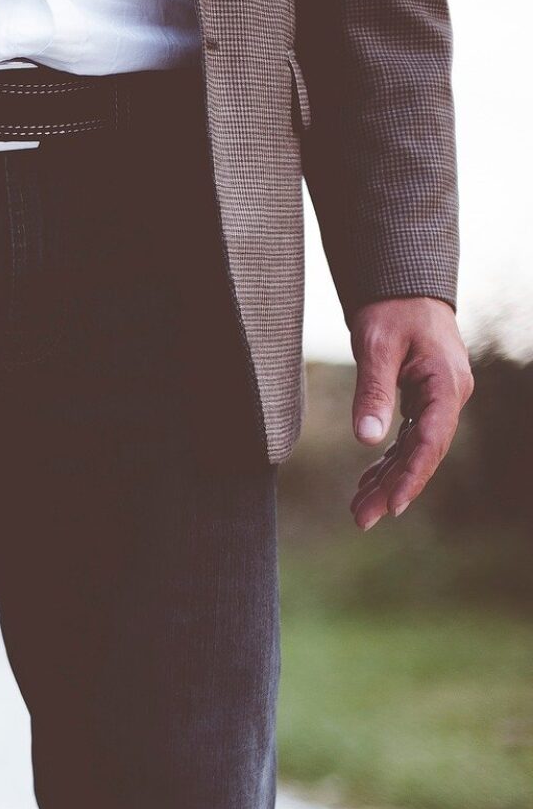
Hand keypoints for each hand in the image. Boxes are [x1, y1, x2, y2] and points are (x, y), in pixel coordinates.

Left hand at [347, 296, 472, 529]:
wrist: (403, 288)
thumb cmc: (391, 310)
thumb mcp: (375, 346)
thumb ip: (373, 391)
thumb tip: (367, 439)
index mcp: (446, 384)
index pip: (431, 440)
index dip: (412, 476)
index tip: (393, 506)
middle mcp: (449, 397)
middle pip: (423, 453)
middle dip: (394, 488)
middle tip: (362, 519)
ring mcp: (437, 401)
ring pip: (414, 451)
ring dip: (388, 481)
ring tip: (359, 511)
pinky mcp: (422, 401)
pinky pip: (407, 439)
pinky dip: (387, 462)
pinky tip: (367, 484)